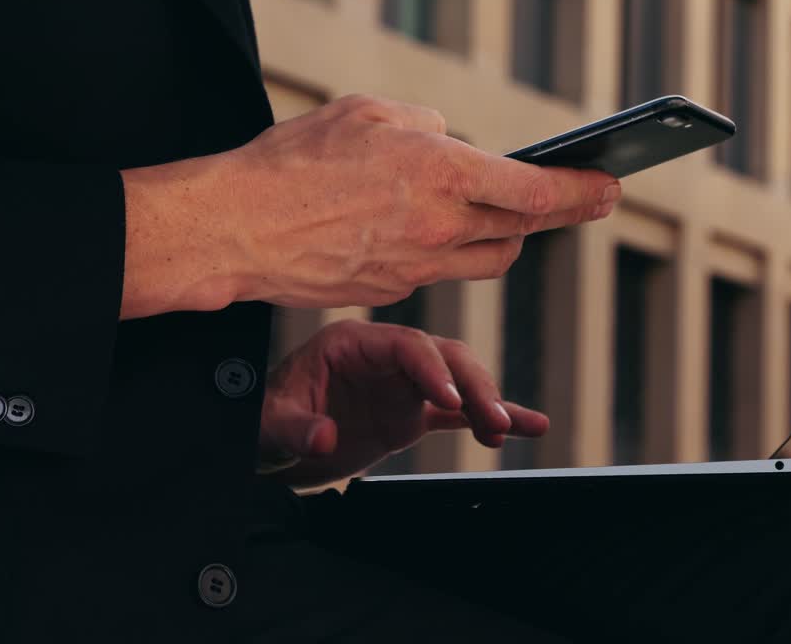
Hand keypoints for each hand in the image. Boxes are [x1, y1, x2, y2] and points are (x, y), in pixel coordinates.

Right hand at [221, 94, 619, 308]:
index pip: (535, 190)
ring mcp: (419, 266)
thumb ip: (426, 127)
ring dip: (508, 237)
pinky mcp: (394, 291)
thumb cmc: (294, 161)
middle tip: (585, 199)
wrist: (238, 228)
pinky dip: (451, 250)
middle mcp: (440, 226)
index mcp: (442, 173)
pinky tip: (431, 230)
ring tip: (510, 215)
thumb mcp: (366, 113)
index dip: (580, 191)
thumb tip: (455, 144)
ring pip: (490, 259)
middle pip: (522, 229)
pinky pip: (442, 271)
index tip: (609, 186)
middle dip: (559, 213)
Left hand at [257, 319, 548, 487]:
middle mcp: (386, 358)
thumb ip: (295, 428)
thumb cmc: (261, 422)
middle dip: (474, 386)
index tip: (450, 401)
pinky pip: (460, 413)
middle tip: (492, 422)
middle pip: (444, 358)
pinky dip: (490, 419)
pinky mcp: (412, 413)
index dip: (433, 368)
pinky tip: (528, 427)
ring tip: (508, 430)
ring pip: (460, 382)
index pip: (406, 345)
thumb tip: (325, 435)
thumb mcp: (267, 425)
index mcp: (353, 344)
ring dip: (488, 403)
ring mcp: (403, 385)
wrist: (266, 445)